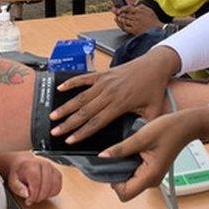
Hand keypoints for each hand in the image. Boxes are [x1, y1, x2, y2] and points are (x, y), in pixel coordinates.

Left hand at [6, 154, 62, 205]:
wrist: (24, 164)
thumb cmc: (19, 173)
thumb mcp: (13, 181)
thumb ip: (18, 188)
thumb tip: (26, 194)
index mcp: (32, 165)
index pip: (36, 182)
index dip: (33, 195)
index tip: (29, 201)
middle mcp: (44, 165)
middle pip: (47, 185)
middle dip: (39, 197)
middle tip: (33, 200)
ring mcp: (52, 168)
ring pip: (54, 187)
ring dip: (46, 195)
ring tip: (38, 195)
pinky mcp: (57, 173)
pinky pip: (59, 187)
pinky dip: (52, 193)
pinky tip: (44, 193)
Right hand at [51, 46, 181, 142]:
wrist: (155, 65)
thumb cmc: (154, 88)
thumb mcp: (154, 111)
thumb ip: (145, 127)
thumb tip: (139, 143)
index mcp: (120, 105)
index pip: (96, 122)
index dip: (82, 132)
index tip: (70, 140)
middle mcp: (109, 93)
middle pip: (84, 112)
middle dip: (68, 123)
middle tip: (55, 131)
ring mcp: (105, 82)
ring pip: (81, 97)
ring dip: (66, 107)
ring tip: (53, 115)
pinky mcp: (103, 73)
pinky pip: (84, 78)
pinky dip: (71, 83)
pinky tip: (60, 89)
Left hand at [100, 106, 208, 201]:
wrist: (186, 126)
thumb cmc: (168, 130)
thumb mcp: (141, 137)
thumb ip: (120, 149)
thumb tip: (102, 157)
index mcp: (150, 176)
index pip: (124, 194)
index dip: (114, 182)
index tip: (112, 165)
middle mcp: (152, 180)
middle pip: (126, 189)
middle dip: (118, 174)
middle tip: (118, 155)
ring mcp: (152, 176)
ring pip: (130, 181)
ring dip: (123, 168)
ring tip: (128, 150)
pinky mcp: (152, 170)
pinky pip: (135, 173)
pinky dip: (129, 164)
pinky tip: (133, 151)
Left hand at [114, 3, 161, 34]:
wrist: (157, 28)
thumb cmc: (152, 18)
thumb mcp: (147, 9)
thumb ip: (139, 5)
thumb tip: (133, 2)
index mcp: (139, 11)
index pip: (128, 8)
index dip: (122, 8)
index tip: (120, 8)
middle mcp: (136, 17)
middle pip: (124, 14)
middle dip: (118, 12)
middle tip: (113, 10)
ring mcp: (135, 24)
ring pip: (124, 20)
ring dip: (119, 18)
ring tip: (117, 17)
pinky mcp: (135, 30)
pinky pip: (125, 27)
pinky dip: (122, 25)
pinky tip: (120, 23)